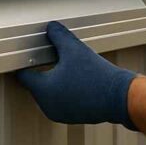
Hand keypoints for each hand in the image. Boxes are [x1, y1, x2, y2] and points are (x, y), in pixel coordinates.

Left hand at [16, 21, 138, 128]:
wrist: (120, 97)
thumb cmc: (96, 76)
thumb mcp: (74, 49)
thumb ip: (58, 36)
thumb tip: (51, 28)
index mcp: (43, 90)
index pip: (24, 76)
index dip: (25, 63)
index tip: (28, 56)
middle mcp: (48, 106)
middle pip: (39, 84)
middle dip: (45, 70)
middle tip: (55, 57)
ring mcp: (62, 113)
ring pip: (53, 92)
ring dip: (58, 81)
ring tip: (71, 68)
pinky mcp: (75, 116)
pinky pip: (65, 100)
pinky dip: (68, 90)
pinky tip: (81, 79)